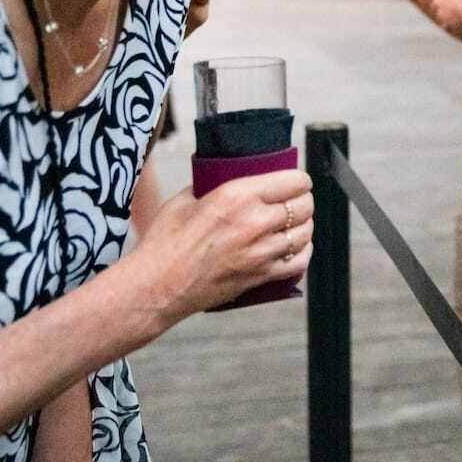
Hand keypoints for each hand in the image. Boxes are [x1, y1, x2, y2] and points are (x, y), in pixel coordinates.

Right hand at [124, 170, 313, 323]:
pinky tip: (296, 246)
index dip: (300, 179)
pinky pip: (299, 261)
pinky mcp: (261, 276)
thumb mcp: (185, 199)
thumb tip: (224, 176)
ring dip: (303, 225)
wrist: (157, 285)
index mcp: (237, 196)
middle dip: (303, 200)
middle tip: (296, 201)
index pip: (294, 181)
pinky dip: (303, 252)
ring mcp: (261, 252)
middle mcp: (255, 222)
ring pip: (304, 232)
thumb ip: (211, 185)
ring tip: (295, 222)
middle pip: (304, 205)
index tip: (297, 181)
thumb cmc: (164, 241)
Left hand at [426, 0, 461, 32]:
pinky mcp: (445, 21)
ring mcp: (440, 12)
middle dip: (439, 2)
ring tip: (455, 9)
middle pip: (433, 2)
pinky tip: (457, 18)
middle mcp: (436, 1)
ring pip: (438, 12)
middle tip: (450, 1)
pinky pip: (444, 22)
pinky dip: (449, 21)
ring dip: (444, 11)